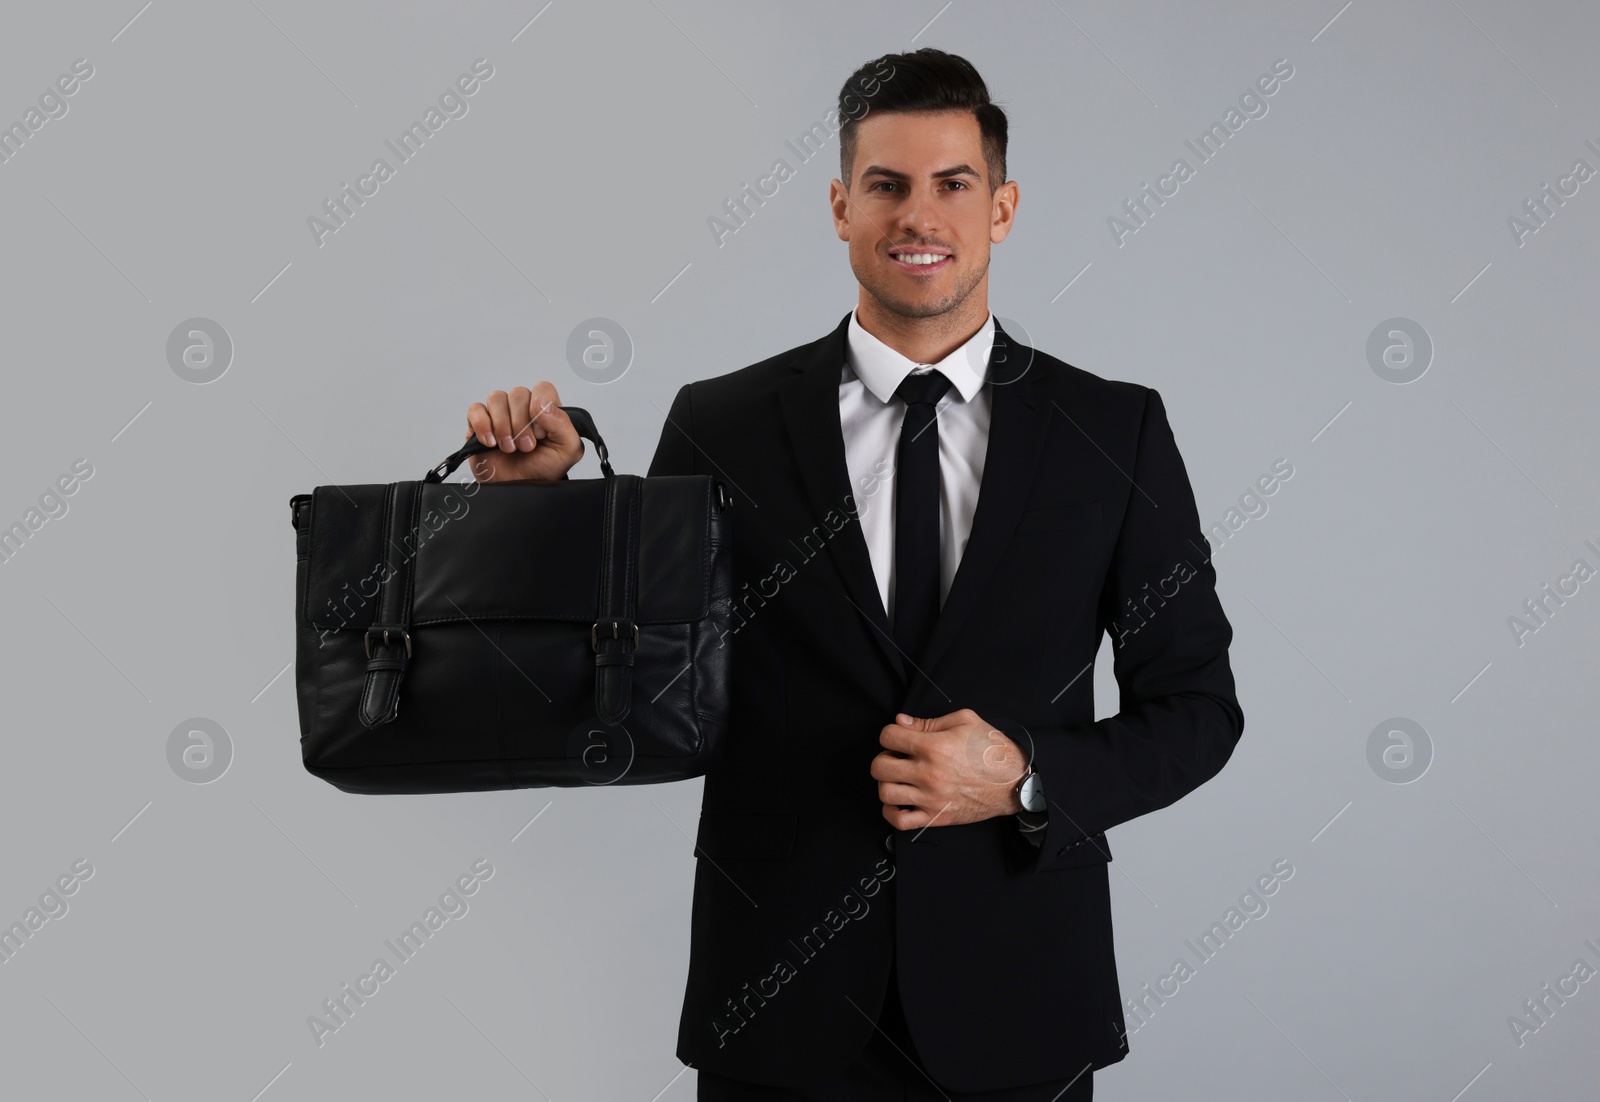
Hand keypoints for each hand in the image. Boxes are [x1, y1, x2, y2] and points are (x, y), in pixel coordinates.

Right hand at [464, 381, 583, 482]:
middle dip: (522, 424)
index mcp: (545, 410)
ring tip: (509, 448)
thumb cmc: (543, 470)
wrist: (520, 490)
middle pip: (518, 393)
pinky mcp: (479, 424)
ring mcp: (499, 414)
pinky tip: (491, 443)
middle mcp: (522, 408)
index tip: (541, 433)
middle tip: (526, 446)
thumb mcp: (567, 450)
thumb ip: (562, 423)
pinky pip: (476, 410)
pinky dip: (483, 426)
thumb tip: (541, 403)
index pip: (542, 388)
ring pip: (496, 398)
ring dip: (503, 426)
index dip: (540, 408)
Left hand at [871, 708, 1027, 830]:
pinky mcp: (936, 817)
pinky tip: (899, 801)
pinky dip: (891, 812)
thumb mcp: (964, 721)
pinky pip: (899, 821)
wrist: (1014, 781)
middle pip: (880, 767)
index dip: (890, 733)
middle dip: (885, 758)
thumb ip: (928, 721)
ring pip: (885, 793)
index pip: (888, 736)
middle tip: (898, 757)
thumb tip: (901, 722)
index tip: (899, 736)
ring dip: (887, 783)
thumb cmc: (991, 749)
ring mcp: (931, 798)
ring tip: (899, 778)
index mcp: (933, 746)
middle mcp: (928, 773)